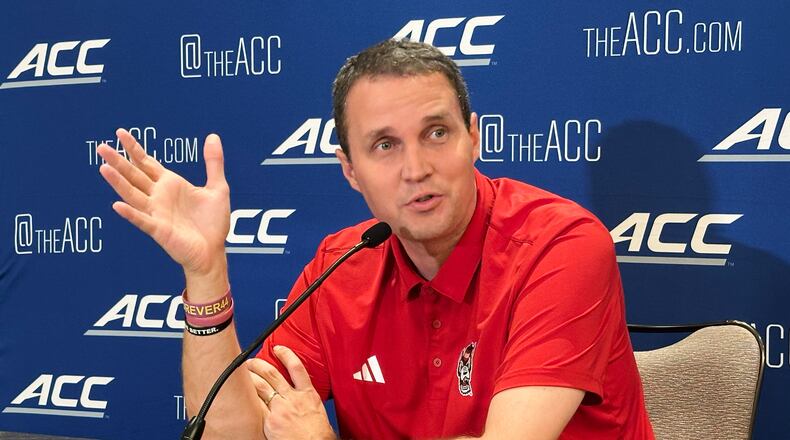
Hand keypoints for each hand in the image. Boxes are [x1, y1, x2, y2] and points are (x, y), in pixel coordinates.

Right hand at [97, 129, 229, 283]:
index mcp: (170, 184)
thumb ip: (214, 162)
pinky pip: (143, 220)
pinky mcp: (159, 230)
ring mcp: (156, 213)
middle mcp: (159, 196)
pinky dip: (130, 213)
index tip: (119, 132)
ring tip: (103, 168)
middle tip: (101, 147)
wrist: (214, 251)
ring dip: (118, 182)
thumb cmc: (213, 223)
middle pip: (134, 175)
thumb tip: (213, 136)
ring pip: (133, 194)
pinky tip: (117, 205)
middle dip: (118, 161)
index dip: (133, 148)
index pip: (146, 163)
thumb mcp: (218, 188)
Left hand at [247, 346, 335, 439]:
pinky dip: (248, 399)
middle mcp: (292, 398)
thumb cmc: (319, 435)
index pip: (296, 367)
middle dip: (259, 364)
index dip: (286, 355)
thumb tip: (301, 402)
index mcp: (308, 395)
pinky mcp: (270, 422)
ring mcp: (280, 409)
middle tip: (251, 361)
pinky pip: (256, 406)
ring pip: (260, 387)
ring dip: (249, 377)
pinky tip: (242, 396)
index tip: (279, 349)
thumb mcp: (317, 411)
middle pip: (272, 374)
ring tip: (242, 374)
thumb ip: (306, 402)